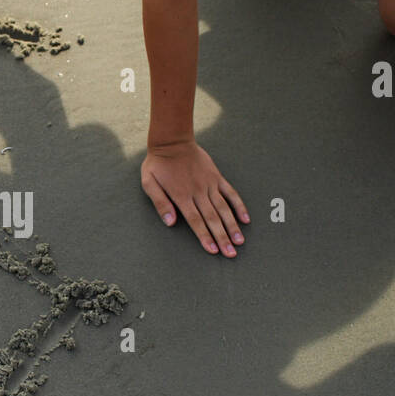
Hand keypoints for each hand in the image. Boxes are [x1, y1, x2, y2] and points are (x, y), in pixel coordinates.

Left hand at [142, 139, 248, 256]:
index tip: (213, 251)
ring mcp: (210, 184)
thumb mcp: (149, 183)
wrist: (172, 141)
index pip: (196, 221)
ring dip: (232, 226)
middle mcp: (198, 192)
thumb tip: (170, 222)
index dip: (205, 236)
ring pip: (224, 208)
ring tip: (240, 242)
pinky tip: (246, 219)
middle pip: (212, 218)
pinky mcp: (217, 177)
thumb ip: (160, 203)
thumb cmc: (158, 164)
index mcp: (182, 196)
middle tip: (231, 254)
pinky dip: (239, 206)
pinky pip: (231, 193)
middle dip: (222, 237)